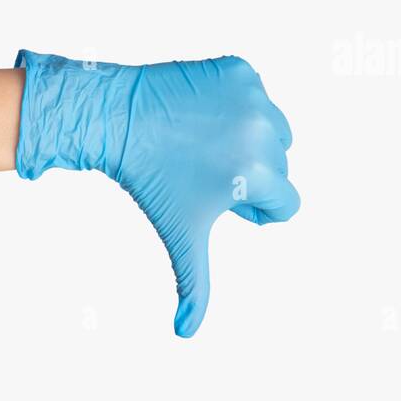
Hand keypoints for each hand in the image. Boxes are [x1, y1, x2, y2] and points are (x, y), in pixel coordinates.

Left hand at [16, 49, 298, 336]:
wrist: (114, 117)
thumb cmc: (148, 178)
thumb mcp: (180, 234)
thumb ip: (196, 285)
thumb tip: (185, 333)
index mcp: (254, 172)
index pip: (286, 203)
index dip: (254, 209)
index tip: (221, 199)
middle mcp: (260, 128)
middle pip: (281, 165)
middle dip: (252, 174)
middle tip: (207, 172)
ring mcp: (250, 93)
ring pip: (275, 128)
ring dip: (251, 139)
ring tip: (207, 144)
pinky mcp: (238, 67)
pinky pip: (256, 93)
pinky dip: (239, 103)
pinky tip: (204, 113)